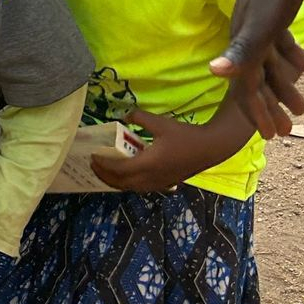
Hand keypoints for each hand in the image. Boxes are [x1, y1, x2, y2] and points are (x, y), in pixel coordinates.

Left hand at [89, 110, 218, 193]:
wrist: (211, 148)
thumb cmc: (185, 135)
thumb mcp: (160, 123)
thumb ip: (139, 117)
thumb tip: (124, 115)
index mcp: (147, 164)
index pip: (117, 170)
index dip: (102, 165)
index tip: (92, 156)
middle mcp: (150, 178)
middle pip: (120, 183)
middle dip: (103, 175)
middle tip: (92, 164)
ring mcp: (158, 183)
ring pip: (130, 188)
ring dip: (114, 181)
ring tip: (104, 170)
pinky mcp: (165, 184)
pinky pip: (140, 188)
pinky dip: (127, 183)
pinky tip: (125, 173)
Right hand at [210, 0, 303, 136]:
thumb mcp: (261, 23)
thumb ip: (240, 50)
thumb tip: (215, 73)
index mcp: (244, 46)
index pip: (247, 89)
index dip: (258, 114)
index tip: (271, 137)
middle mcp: (248, 40)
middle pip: (258, 82)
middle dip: (272, 108)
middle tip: (288, 130)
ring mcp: (259, 27)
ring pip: (270, 66)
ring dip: (283, 87)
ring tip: (300, 107)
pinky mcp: (273, 13)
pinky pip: (278, 45)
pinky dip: (289, 59)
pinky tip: (303, 65)